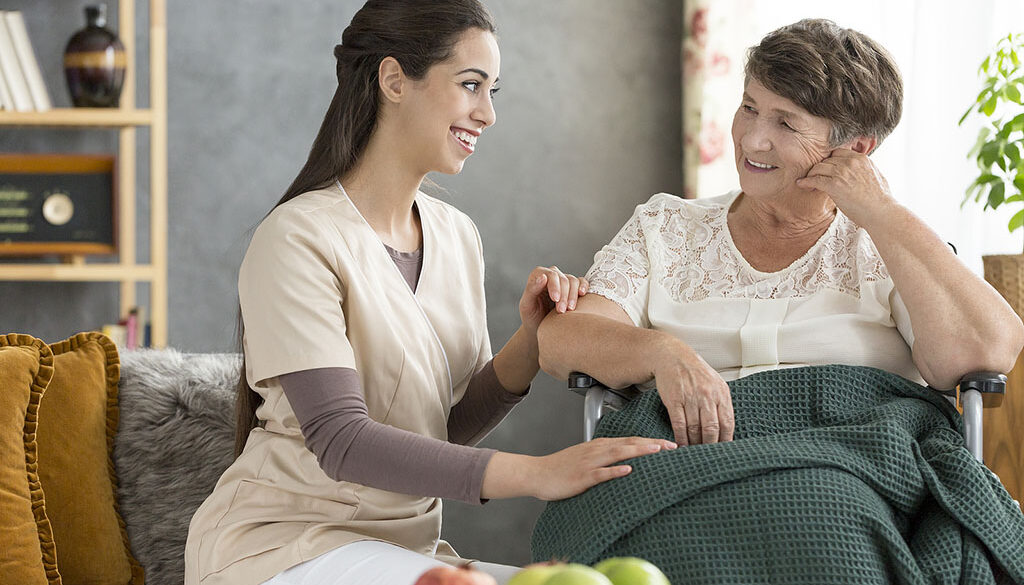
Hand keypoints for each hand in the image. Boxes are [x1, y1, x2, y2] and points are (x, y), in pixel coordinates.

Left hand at [519, 266, 587, 335]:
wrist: (540, 328)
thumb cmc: (531, 317)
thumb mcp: (526, 306)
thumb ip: (531, 290)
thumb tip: (542, 277)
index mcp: (538, 276)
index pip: (550, 275)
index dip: (555, 286)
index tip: (555, 299)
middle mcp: (551, 275)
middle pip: (563, 279)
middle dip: (564, 296)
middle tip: (562, 311)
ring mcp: (563, 281)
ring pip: (573, 281)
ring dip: (573, 296)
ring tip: (570, 309)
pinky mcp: (573, 288)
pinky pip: (582, 283)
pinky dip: (584, 287)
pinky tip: (582, 294)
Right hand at [527, 437, 676, 500]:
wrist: (537, 473)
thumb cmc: (561, 469)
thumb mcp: (586, 458)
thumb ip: (605, 458)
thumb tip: (626, 462)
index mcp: (599, 446)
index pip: (630, 441)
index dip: (650, 441)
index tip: (669, 444)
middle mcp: (596, 450)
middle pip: (628, 443)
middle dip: (652, 444)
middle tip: (673, 446)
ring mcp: (589, 463)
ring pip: (617, 453)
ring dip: (638, 451)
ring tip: (657, 451)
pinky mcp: (582, 477)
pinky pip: (601, 473)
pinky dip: (615, 470)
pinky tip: (627, 470)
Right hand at [654, 343, 733, 445]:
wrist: (673, 357)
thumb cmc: (696, 372)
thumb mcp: (715, 383)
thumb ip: (721, 403)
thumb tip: (726, 429)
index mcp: (721, 392)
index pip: (727, 422)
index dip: (726, 440)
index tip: (724, 452)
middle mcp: (707, 395)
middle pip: (711, 428)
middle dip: (710, 445)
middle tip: (709, 457)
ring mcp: (690, 397)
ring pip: (695, 428)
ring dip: (694, 443)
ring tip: (695, 452)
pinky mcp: (674, 399)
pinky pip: (679, 423)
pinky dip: (681, 437)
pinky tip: (682, 444)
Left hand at [796, 148, 896, 227]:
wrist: (882, 212)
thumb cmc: (880, 199)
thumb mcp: (876, 176)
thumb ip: (864, 169)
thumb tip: (860, 170)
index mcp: (861, 159)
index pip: (838, 152)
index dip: (829, 161)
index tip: (826, 170)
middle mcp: (851, 162)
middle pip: (826, 160)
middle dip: (819, 169)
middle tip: (815, 178)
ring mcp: (842, 172)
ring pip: (818, 168)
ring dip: (812, 175)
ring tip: (809, 183)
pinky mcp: (834, 185)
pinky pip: (814, 179)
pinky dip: (806, 182)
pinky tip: (802, 185)